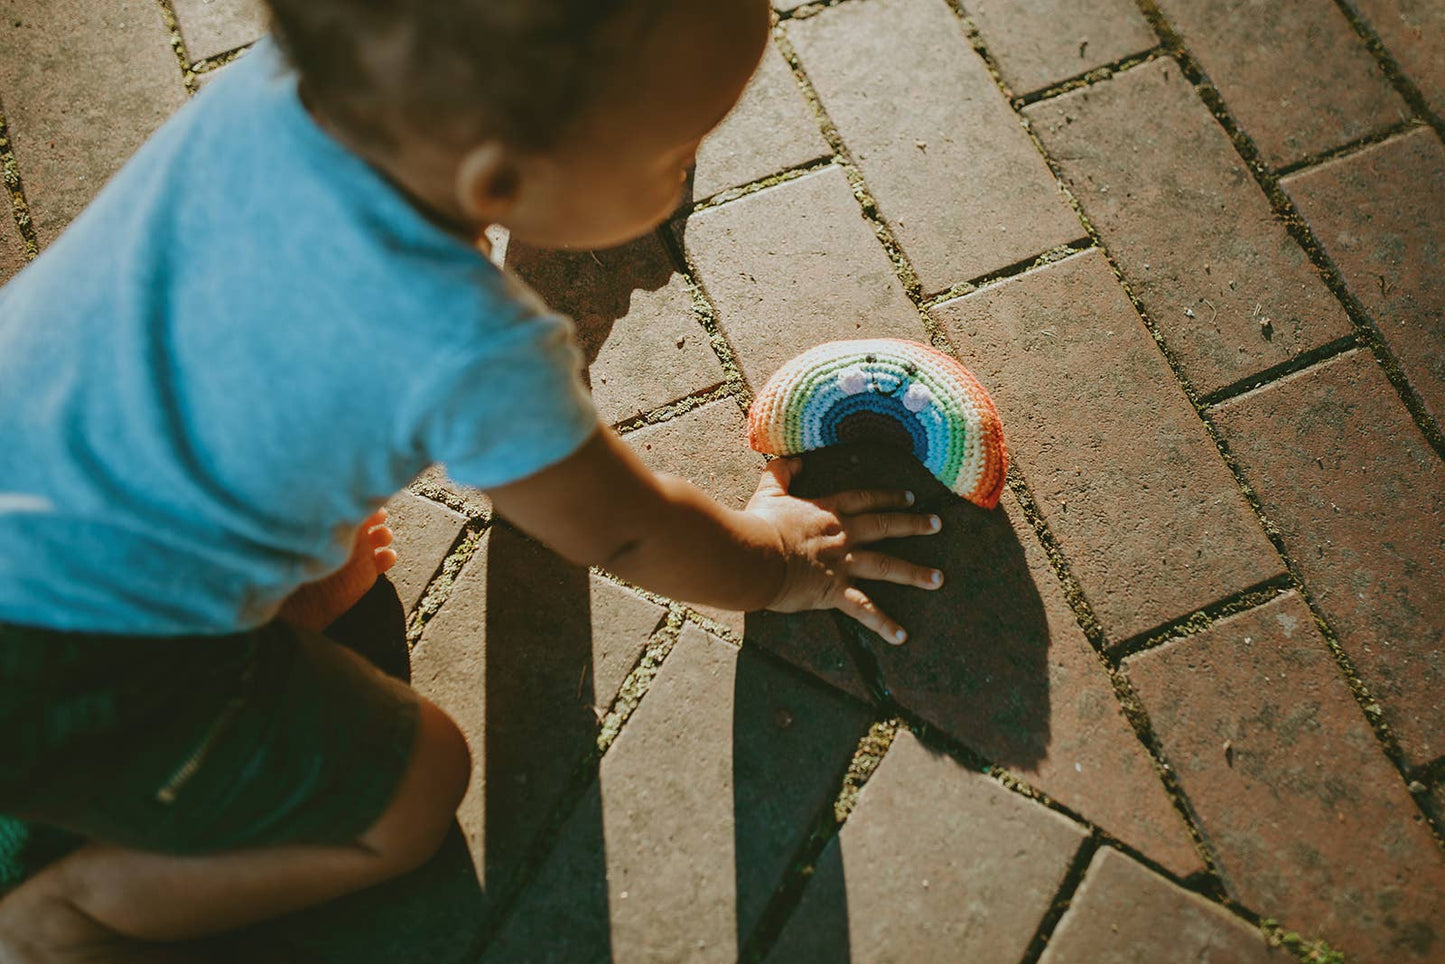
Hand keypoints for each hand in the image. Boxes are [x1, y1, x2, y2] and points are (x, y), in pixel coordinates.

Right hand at [744, 457, 943, 644]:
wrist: (754, 556)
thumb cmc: (759, 525)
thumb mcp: (769, 491)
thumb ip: (782, 472)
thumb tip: (794, 459)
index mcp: (829, 511)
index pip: (866, 499)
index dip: (888, 497)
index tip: (909, 498)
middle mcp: (844, 535)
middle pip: (886, 526)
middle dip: (914, 525)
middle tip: (938, 524)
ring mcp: (843, 563)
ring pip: (887, 566)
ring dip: (915, 573)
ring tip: (939, 579)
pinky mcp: (834, 591)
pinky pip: (864, 609)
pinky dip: (883, 624)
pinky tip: (901, 636)